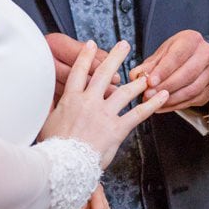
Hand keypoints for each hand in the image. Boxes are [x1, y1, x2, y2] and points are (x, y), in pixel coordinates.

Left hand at [29, 184, 119, 208]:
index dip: (99, 204)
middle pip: (103, 207)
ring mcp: (91, 207)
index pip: (96, 192)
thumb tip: (84, 206)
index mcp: (81, 184)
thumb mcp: (50, 198)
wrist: (33, 206)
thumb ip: (66, 200)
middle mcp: (89, 194)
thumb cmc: (41, 198)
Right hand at [39, 40, 168, 168]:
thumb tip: (47, 97)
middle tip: (124, 46)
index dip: (86, 56)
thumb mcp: (46, 122)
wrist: (63, 163)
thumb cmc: (53, 148)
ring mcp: (104, 114)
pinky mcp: (116, 128)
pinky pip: (138, 113)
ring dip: (137, 82)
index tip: (91, 45)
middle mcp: (89, 102)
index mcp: (70, 99)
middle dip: (116, 57)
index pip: (79, 71)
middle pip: (104, 73)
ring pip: (124, 91)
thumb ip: (50, 107)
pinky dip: (152, 104)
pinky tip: (161, 96)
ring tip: (146, 75)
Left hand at [129, 30, 208, 111]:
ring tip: (153, 102)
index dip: (163, 70)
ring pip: (192, 89)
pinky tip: (163, 106)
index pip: (178, 56)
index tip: (150, 82)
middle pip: (187, 74)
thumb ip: (149, 65)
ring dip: (171, 98)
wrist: (194, 58)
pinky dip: (177, 105)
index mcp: (192, 40)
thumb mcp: (160, 54)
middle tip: (149, 95)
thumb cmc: (175, 54)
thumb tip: (136, 76)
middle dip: (166, 86)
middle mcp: (207, 54)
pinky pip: (194, 100)